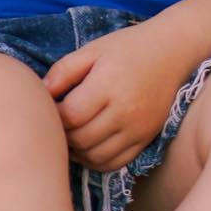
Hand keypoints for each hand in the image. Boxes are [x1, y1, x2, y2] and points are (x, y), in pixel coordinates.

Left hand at [44, 22, 189, 172]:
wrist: (170, 52)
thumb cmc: (126, 47)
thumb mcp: (91, 50)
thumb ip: (63, 71)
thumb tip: (40, 94)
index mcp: (108, 84)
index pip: (71, 116)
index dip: (53, 117)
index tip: (49, 108)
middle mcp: (125, 111)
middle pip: (81, 140)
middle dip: (62, 135)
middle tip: (56, 124)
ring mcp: (138, 129)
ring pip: (96, 157)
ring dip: (76, 152)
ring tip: (69, 135)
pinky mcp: (145, 139)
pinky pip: (116, 163)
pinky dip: (96, 161)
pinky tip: (86, 147)